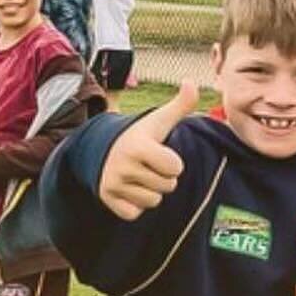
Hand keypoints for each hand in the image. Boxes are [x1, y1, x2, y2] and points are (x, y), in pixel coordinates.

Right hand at [99, 83, 197, 219]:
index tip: (161, 154)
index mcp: (138, 146)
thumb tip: (192, 82)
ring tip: (140, 176)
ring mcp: (113, 183)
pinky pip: (136, 213)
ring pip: (153, 201)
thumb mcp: (159, 120)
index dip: (173, 163)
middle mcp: (123, 165)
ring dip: (151, 192)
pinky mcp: (107, 199)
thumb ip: (180, 104)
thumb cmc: (140, 136)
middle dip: (163, 178)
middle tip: (148, 166)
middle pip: (167, 186)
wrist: (103, 150)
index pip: (175, 168)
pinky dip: (136, 205)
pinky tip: (130, 189)